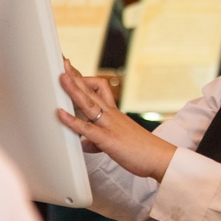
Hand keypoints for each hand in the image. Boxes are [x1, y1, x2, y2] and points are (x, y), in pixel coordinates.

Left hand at [58, 59, 175, 181]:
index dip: (84, 78)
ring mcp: (110, 126)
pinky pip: (87, 128)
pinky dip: (72, 120)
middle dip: (76, 76)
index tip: (71, 68)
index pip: (98, 89)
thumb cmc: (142, 151)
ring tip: (62, 78)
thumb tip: (86, 144)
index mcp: (114, 114)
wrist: (161, 158)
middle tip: (63, 61)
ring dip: (74, 90)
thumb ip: (99, 141)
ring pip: (89, 104)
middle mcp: (111, 115)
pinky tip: (60, 113)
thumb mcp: (117, 142)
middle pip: (92, 91)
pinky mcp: (108, 140)